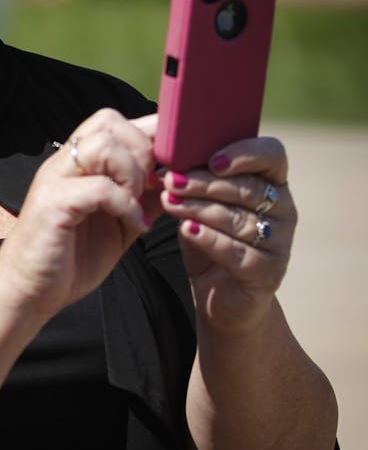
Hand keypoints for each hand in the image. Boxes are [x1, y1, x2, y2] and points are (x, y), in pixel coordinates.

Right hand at [0, 109, 160, 316]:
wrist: (30, 291)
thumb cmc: (71, 257)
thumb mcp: (120, 222)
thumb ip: (143, 197)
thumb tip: (177, 176)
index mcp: (77, 164)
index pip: (114, 122)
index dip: (148, 134)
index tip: (168, 165)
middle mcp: (63, 164)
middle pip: (109, 122)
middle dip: (142, 151)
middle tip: (150, 188)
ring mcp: (54, 181)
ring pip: (103, 146)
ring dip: (132, 175)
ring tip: (137, 204)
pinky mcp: (52, 205)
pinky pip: (100, 188)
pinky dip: (127, 206)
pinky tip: (134, 226)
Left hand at [158, 136, 293, 333]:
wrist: (219, 296)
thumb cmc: (209, 239)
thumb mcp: (200, 205)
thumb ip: (194, 182)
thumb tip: (166, 162)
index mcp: (272, 184)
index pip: (273, 156)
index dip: (245, 153)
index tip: (212, 160)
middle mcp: (283, 211)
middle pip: (247, 188)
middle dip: (204, 183)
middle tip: (171, 180)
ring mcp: (279, 243)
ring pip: (239, 219)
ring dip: (200, 208)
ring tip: (169, 201)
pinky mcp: (267, 272)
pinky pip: (236, 251)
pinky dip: (209, 238)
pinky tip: (187, 229)